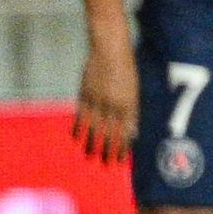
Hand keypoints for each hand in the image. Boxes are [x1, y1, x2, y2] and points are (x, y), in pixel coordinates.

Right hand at [73, 34, 133, 165]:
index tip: (123, 159)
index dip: (124, 146)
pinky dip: (79, 127)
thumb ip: (132, 109)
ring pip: (95, 127)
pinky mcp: (85, 95)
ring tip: (90, 155)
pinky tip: (77, 138)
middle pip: (111, 132)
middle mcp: (114, 105)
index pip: (127, 130)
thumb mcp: (135, 88)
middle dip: (109, 150)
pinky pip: (81, 115)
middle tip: (108, 164)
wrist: (110, 49)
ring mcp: (98, 100)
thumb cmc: (127, 67)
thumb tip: (133, 131)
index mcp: (130, 103)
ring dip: (92, 143)